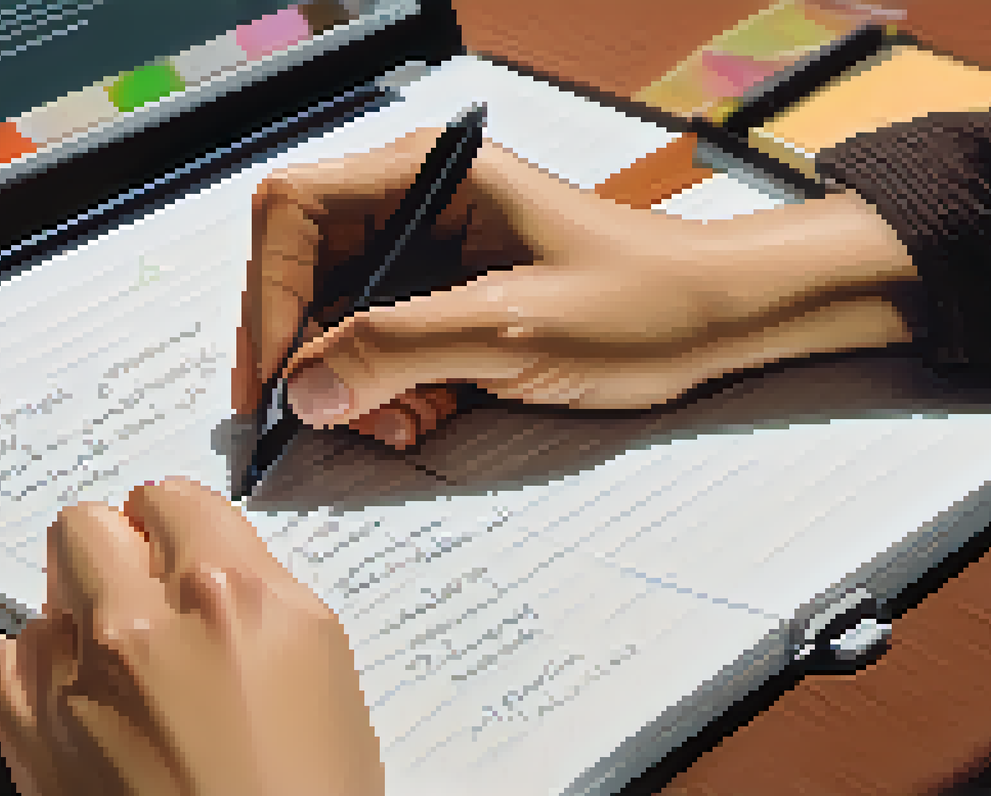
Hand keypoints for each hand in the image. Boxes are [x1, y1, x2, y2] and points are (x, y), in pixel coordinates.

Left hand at [0, 477, 382, 795]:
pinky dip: (35, 668)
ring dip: (76, 614)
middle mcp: (145, 620)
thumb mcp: (321, 664)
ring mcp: (77, 675)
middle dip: (114, 552)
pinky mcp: (29, 732)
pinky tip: (80, 701)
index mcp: (232, 594)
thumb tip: (209, 561)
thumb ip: (259, 591)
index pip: (170, 497)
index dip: (174, 527)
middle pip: (88, 524)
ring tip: (120, 668)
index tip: (180, 553)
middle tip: (144, 598)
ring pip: (46, 589)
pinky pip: (4, 654)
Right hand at [235, 128, 919, 441]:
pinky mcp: (446, 297)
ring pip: (336, 316)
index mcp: (427, 175)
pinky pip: (378, 342)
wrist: (720, 319)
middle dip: (308, 351)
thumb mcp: (511, 330)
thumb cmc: (639, 305)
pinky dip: (384, 389)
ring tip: (398, 426)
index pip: (294, 211)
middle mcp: (414, 203)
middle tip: (327, 420)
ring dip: (349, 382)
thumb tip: (300, 391)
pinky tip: (420, 419)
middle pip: (304, 268)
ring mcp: (428, 251)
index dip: (270, 295)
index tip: (273, 379)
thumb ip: (397, 351)